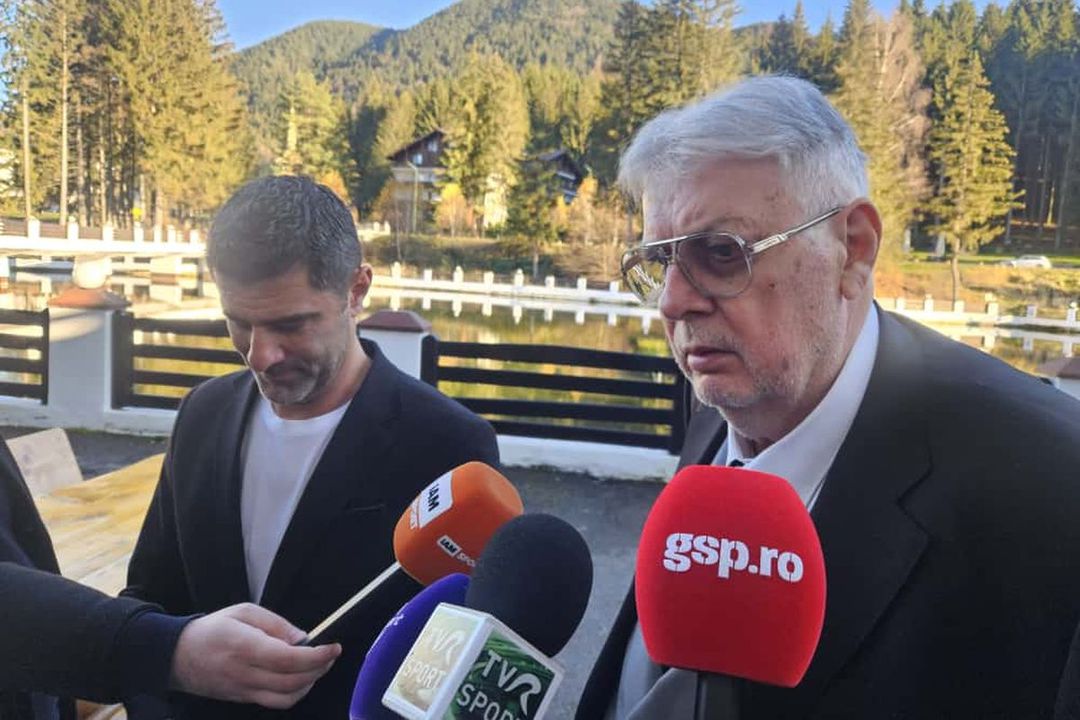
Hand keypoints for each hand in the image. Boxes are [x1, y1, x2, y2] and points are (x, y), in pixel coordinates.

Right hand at [169, 603, 340, 708]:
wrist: (178, 656)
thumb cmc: (212, 629)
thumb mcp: (243, 612)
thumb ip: (276, 624)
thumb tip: (302, 638)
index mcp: (245, 646)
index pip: (288, 658)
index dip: (316, 656)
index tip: (333, 647)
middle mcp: (245, 673)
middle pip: (292, 681)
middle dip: (319, 669)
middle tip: (330, 654)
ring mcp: (244, 690)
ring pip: (286, 698)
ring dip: (310, 683)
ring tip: (319, 666)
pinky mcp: (243, 699)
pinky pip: (276, 703)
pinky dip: (295, 693)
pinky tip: (301, 678)